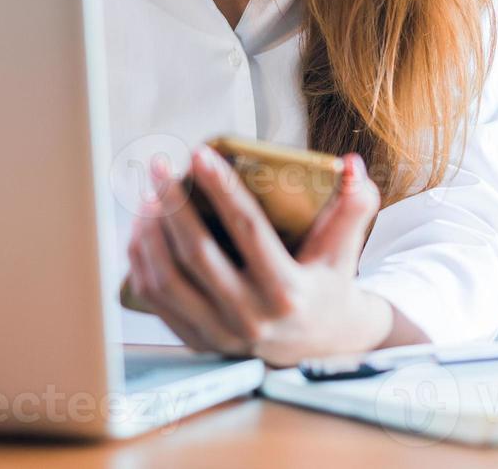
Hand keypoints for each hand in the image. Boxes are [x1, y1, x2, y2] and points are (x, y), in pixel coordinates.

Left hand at [125, 145, 395, 366]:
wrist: (317, 344)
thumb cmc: (328, 282)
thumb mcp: (346, 249)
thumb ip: (355, 206)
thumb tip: (351, 163)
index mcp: (287, 291)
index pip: (248, 229)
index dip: (222, 188)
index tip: (200, 153)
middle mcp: (250, 317)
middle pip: (198, 253)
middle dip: (172, 203)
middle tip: (160, 165)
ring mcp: (219, 333)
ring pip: (167, 278)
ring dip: (150, 232)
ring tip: (147, 194)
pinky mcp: (197, 341)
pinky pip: (155, 298)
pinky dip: (142, 260)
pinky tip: (142, 228)